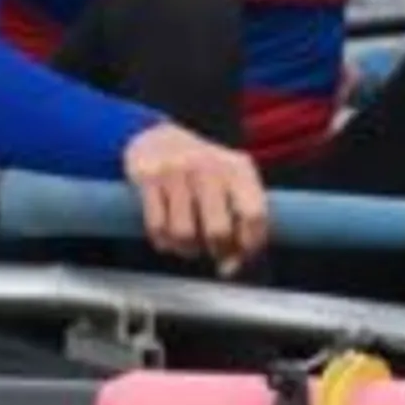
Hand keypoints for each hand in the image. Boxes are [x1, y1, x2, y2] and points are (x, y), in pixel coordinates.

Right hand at [121, 121, 268, 275]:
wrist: (157, 136)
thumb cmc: (204, 170)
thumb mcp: (231, 181)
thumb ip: (241, 221)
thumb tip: (231, 268)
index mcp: (240, 168)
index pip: (255, 215)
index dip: (250, 245)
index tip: (242, 257)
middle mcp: (211, 168)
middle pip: (218, 231)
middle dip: (217, 251)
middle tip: (213, 251)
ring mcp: (178, 172)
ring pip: (184, 234)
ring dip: (187, 249)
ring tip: (189, 243)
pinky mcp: (149, 179)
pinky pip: (157, 227)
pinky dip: (163, 242)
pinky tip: (168, 237)